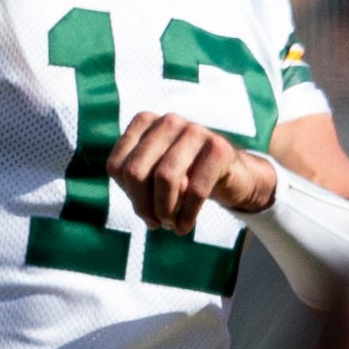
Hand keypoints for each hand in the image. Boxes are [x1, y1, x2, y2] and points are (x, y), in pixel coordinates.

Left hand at [109, 112, 276, 234]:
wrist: (231, 175)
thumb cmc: (184, 177)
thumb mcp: (153, 179)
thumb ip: (139, 184)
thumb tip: (151, 201)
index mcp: (145, 122)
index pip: (117, 165)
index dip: (128, 194)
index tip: (143, 207)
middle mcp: (169, 121)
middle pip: (136, 172)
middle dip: (142, 206)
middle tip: (155, 223)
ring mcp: (195, 130)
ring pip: (165, 178)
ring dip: (165, 212)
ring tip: (170, 225)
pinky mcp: (219, 148)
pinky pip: (195, 190)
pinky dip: (187, 216)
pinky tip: (185, 226)